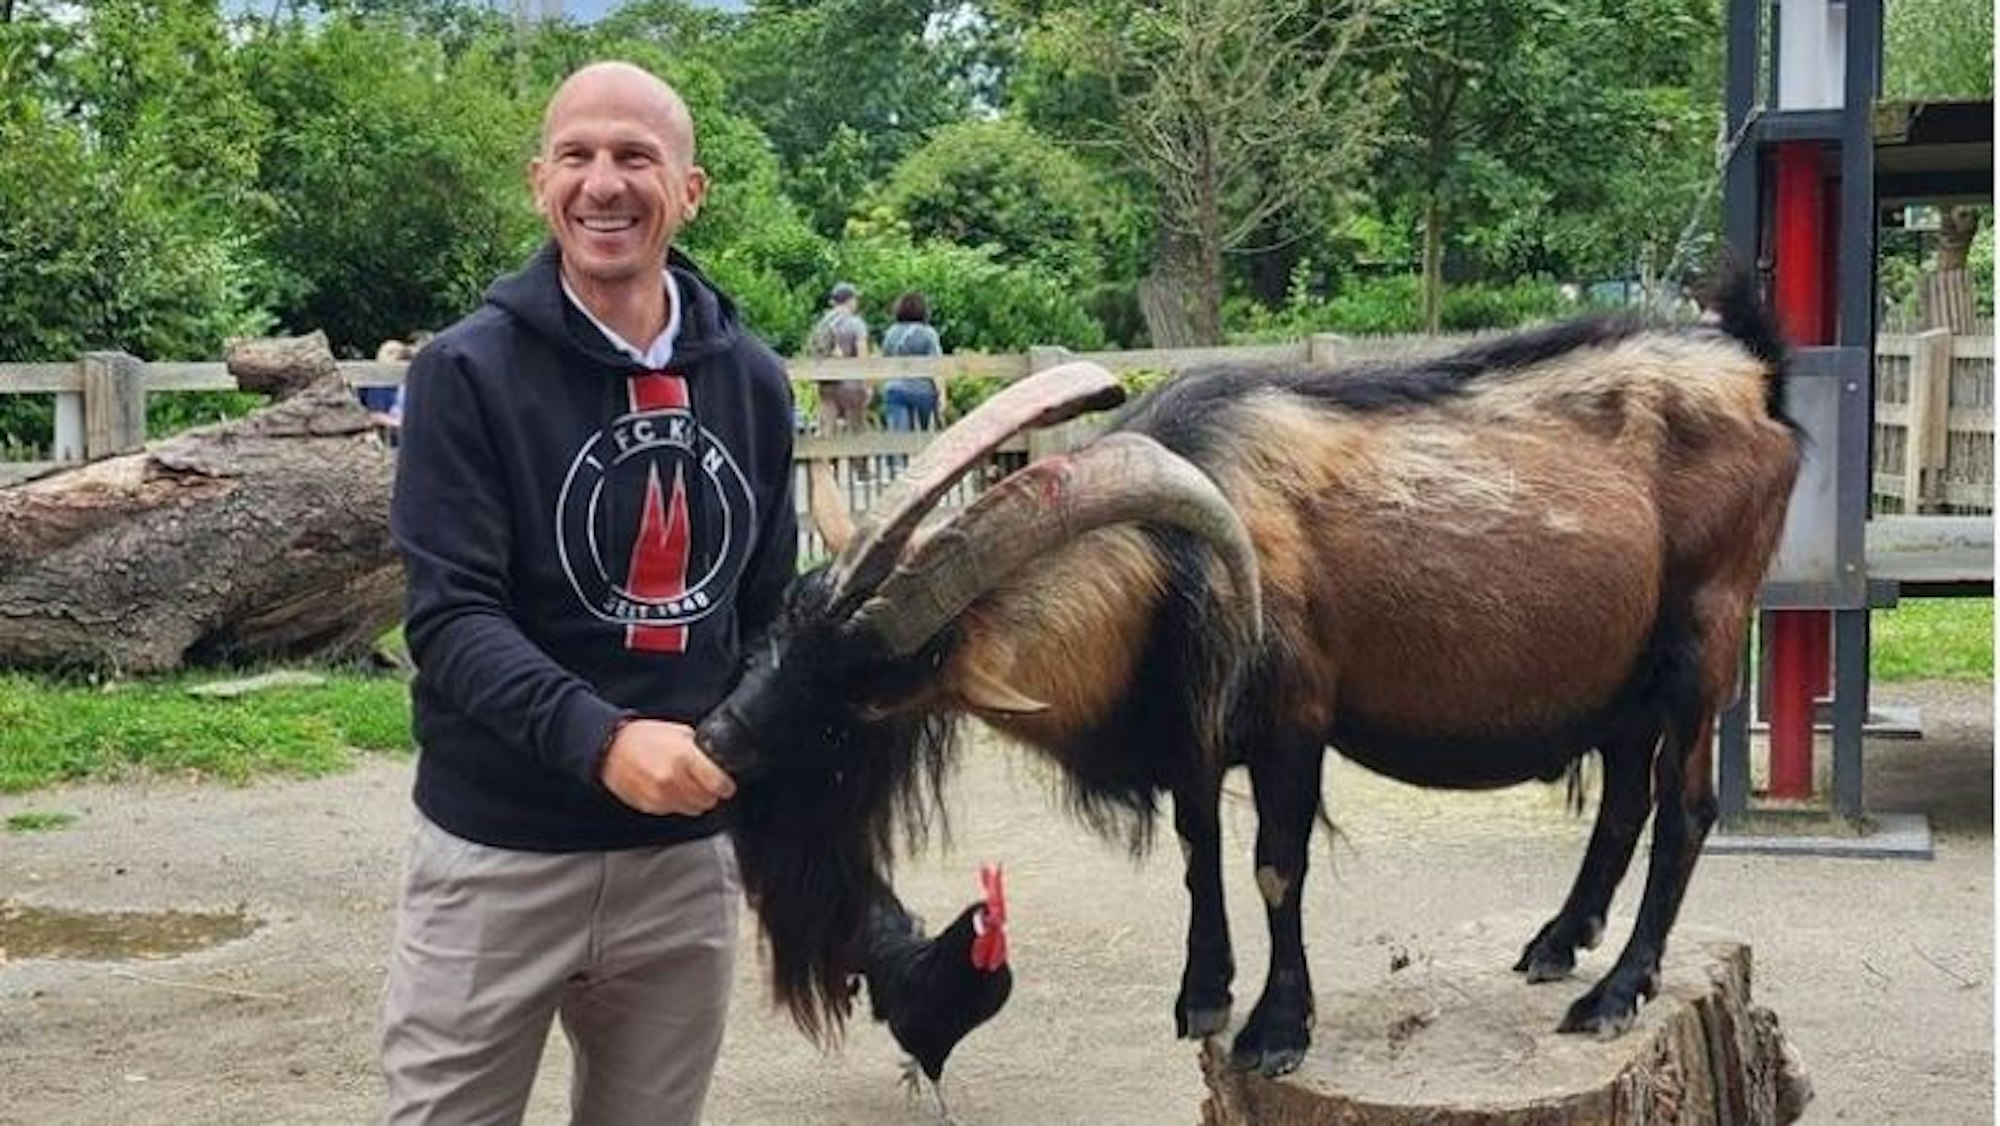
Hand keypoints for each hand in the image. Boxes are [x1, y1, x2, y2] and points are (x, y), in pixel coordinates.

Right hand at [599, 719, 737, 815]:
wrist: (609, 748)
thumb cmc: (643, 738)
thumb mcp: (679, 733)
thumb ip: (700, 751)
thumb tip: (718, 764)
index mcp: (684, 758)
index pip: (719, 784)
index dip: (725, 785)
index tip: (725, 783)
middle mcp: (673, 780)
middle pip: (708, 800)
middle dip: (708, 791)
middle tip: (700, 780)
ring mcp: (660, 796)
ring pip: (693, 809)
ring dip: (692, 799)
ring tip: (681, 782)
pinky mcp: (650, 806)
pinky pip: (674, 810)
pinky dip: (675, 802)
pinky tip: (666, 787)